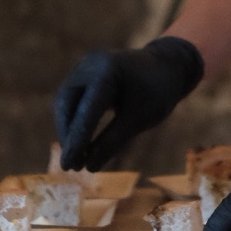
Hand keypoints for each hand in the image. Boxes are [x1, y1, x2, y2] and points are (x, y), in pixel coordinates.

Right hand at [54, 36, 203, 170]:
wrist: (165, 67)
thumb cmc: (157, 93)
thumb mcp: (139, 120)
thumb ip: (113, 141)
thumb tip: (90, 167)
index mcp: (108, 70)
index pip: (87, 109)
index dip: (77, 139)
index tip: (69, 165)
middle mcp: (91, 64)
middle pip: (68, 103)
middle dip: (68, 135)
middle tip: (70, 166)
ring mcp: (85, 66)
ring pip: (65, 102)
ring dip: (68, 130)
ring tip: (75, 159)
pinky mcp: (83, 73)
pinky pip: (71, 99)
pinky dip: (73, 121)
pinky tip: (78, 142)